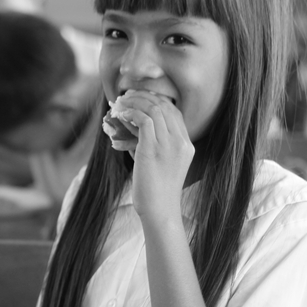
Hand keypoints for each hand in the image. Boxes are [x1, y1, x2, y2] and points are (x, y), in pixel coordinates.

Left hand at [111, 90, 193, 221]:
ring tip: (120, 103)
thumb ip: (152, 145)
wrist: (160, 210)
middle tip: (125, 96)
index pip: (173, 111)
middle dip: (143, 97)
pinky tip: (120, 115)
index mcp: (186, 144)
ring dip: (134, 102)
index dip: (155, 100)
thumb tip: (130, 130)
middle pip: (164, 106)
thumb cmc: (156, 191)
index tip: (138, 98)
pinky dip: (130, 113)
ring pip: (153, 109)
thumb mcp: (160, 163)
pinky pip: (143, 119)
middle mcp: (181, 142)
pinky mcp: (153, 149)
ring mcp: (169, 145)